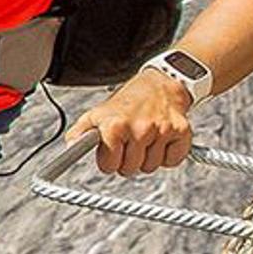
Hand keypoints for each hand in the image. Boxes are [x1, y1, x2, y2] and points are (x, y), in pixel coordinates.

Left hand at [74, 71, 195, 174]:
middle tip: (128, 146)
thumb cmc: (128, 103)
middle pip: (129, 169)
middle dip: (126, 162)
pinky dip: (167, 156)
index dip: (108, 161)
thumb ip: (81, 132)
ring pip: (150, 167)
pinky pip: (172, 161)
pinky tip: (161, 142)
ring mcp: (162, 130)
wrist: (159, 84)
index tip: (111, 153)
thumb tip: (70, 145)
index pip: (109, 165)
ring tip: (144, 140)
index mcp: (115, 125)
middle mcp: (139, 128)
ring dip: (146, 159)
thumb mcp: (98, 113)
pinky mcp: (182, 132)